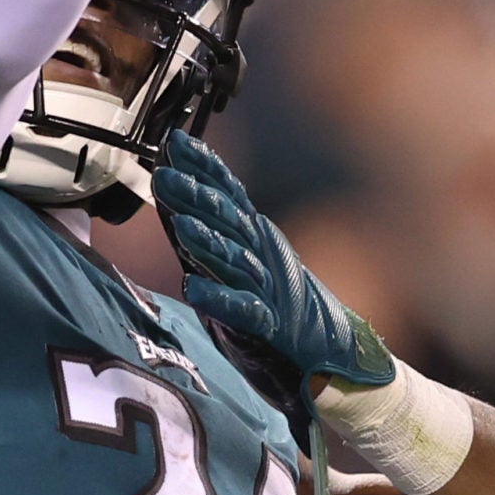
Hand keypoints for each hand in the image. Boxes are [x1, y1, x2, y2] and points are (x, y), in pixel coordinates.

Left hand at [153, 128, 395, 389]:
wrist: (328, 352)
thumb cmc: (272, 304)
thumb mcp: (234, 260)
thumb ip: (203, 231)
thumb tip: (168, 194)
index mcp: (255, 235)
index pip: (229, 194)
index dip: (204, 167)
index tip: (177, 143)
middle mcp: (262, 254)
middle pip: (228, 221)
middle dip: (196, 195)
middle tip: (166, 173)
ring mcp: (267, 288)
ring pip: (235, 259)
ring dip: (206, 241)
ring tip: (179, 224)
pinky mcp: (269, 325)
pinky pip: (242, 309)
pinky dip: (218, 298)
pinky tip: (193, 288)